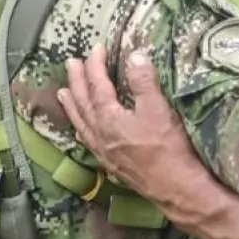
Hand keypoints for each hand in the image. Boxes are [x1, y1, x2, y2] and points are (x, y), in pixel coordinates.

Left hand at [58, 45, 210, 208]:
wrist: (176, 189)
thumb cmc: (168, 149)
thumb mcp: (159, 110)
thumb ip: (144, 82)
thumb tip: (134, 56)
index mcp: (108, 118)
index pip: (97, 85)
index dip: (95, 65)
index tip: (96, 48)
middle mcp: (99, 134)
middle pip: (82, 102)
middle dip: (77, 80)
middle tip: (70, 63)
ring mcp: (103, 150)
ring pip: (81, 122)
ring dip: (72, 104)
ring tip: (62, 92)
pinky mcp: (110, 164)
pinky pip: (87, 140)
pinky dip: (81, 129)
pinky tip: (81, 131)